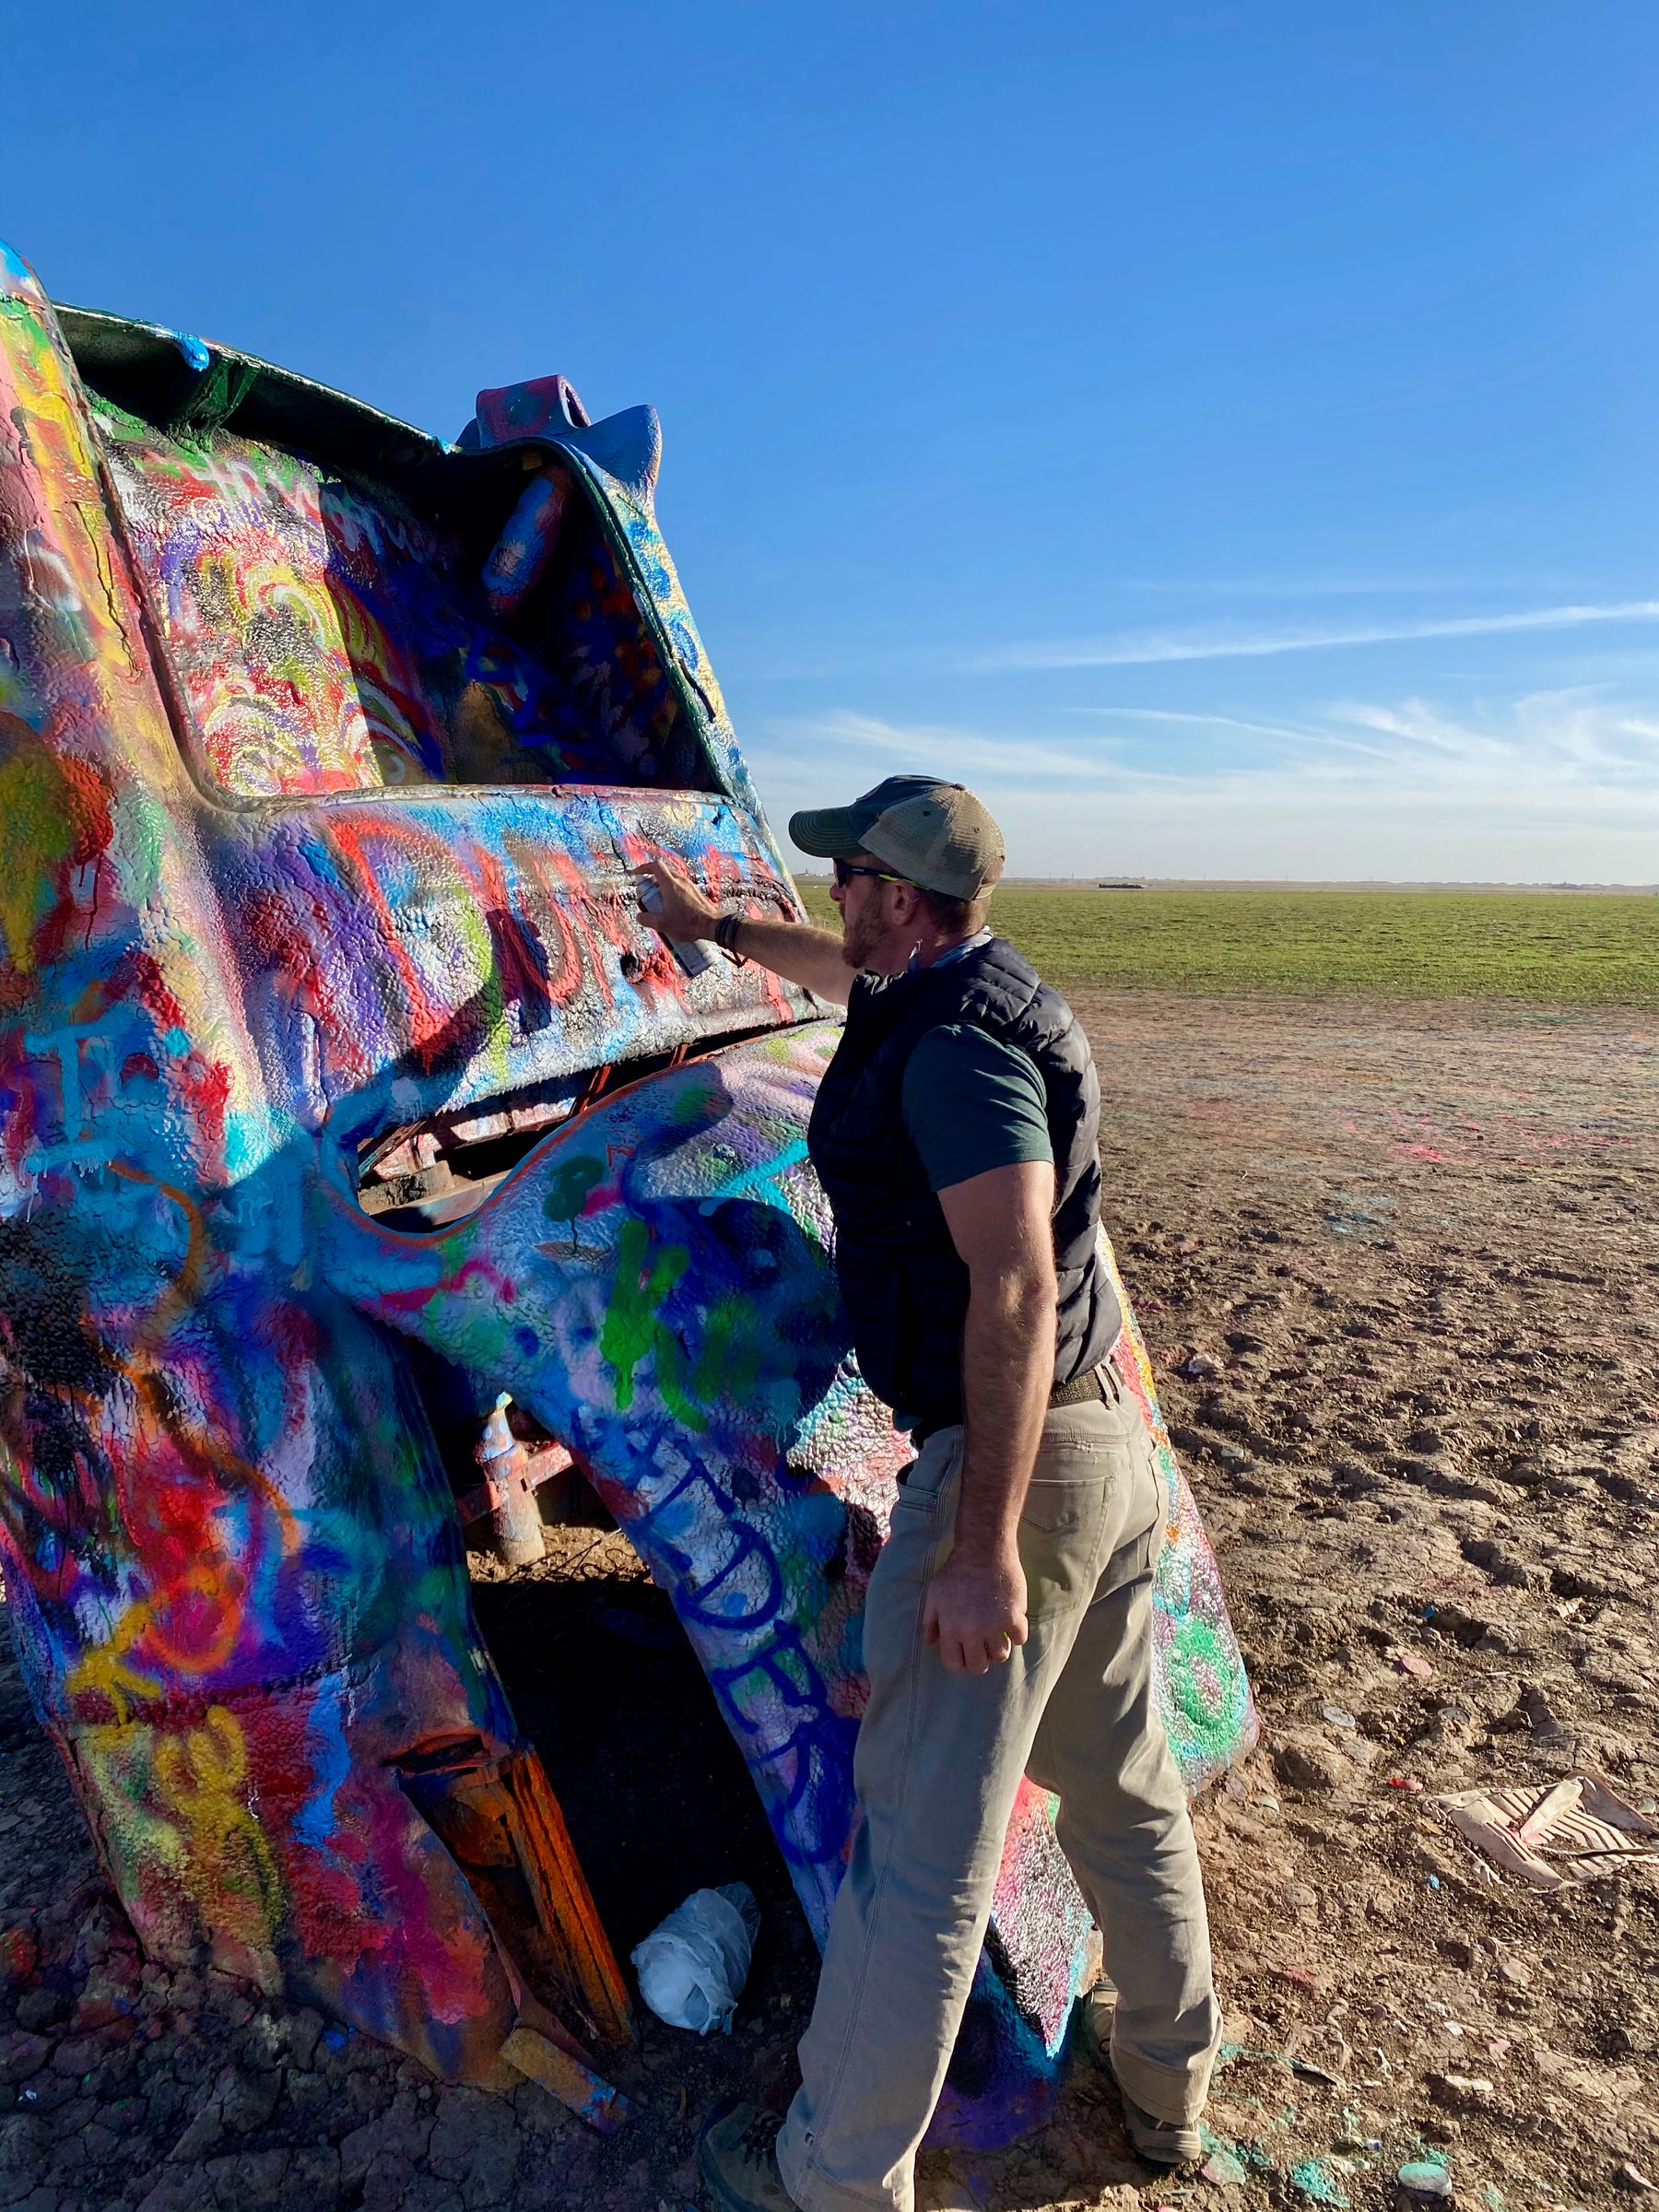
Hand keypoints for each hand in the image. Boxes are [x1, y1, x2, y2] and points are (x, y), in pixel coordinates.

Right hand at [636, 856, 718, 944]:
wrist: (711, 925)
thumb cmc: (688, 923)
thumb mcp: (662, 924)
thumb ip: (648, 919)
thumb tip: (640, 917)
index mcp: (670, 884)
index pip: (656, 866)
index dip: (644, 867)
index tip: (638, 874)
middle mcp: (681, 881)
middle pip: (664, 872)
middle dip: (652, 879)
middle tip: (647, 892)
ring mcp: (690, 886)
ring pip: (673, 879)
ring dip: (663, 886)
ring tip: (660, 901)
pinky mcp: (696, 893)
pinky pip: (682, 887)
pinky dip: (674, 892)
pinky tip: (674, 906)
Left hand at [922, 1548, 1028, 1675]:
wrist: (983, 1551)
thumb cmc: (955, 1572)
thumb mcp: (933, 1595)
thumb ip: (929, 1622)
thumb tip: (930, 1644)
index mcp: (950, 1629)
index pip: (954, 1664)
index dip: (960, 1663)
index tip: (965, 1655)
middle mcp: (972, 1632)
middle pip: (979, 1666)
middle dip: (980, 1659)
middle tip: (982, 1647)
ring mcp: (994, 1626)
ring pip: (1001, 1656)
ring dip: (999, 1648)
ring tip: (997, 1634)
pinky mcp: (1014, 1617)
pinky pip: (1021, 1640)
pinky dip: (1017, 1633)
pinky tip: (1012, 1621)